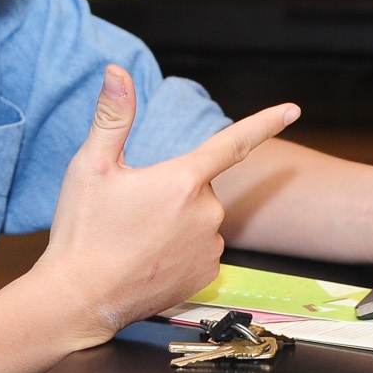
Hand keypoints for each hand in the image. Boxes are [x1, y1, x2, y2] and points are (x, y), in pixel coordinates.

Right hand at [37, 65, 298, 342]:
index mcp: (182, 180)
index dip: (265, 122)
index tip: (292, 109)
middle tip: (133, 209)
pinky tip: (150, 257)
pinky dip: (180, 249)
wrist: (79, 299)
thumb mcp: (91, 166)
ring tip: (137, 238)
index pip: (233, 142)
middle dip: (174, 189)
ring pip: (201, 219)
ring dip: (178, 221)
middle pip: (200, 186)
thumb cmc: (83, 231)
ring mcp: (209, 248)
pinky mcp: (206, 276)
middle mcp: (206, 214)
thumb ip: (112, 116)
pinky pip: (202, 249)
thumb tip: (117, 73)